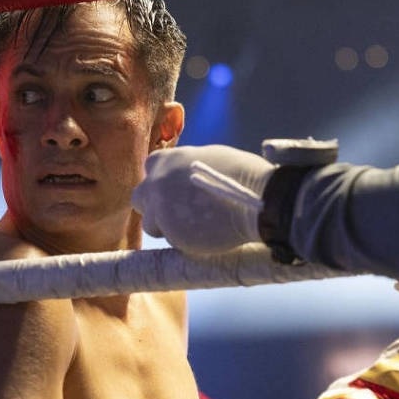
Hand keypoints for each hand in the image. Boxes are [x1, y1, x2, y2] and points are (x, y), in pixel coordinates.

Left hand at [131, 145, 273, 253]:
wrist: (258, 199)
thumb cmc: (243, 176)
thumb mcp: (210, 157)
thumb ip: (187, 168)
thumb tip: (183, 179)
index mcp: (168, 159)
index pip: (151, 167)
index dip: (162, 180)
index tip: (174, 189)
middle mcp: (157, 183)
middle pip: (140, 197)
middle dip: (154, 206)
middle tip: (176, 213)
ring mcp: (161, 210)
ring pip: (151, 224)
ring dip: (167, 227)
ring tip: (195, 227)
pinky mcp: (172, 234)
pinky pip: (171, 240)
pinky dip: (184, 240)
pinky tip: (205, 236)